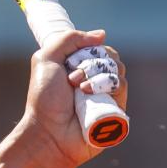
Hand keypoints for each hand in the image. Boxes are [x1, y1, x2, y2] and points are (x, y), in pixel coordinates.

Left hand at [22, 28, 128, 167]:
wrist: (48, 132)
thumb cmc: (44, 100)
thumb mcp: (46, 59)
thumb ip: (68, 39)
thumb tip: (102, 34)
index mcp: (82, 68)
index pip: (99, 47)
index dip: (87, 50)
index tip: (69, 63)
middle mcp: (97, 79)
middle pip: (110, 55)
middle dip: (90, 63)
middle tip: (71, 79)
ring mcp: (108, 93)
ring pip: (118, 67)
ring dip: (95, 74)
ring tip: (78, 89)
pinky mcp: (117, 108)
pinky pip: (122, 84)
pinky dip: (105, 84)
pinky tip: (88, 93)